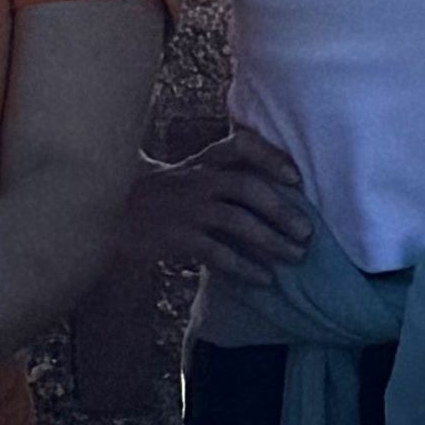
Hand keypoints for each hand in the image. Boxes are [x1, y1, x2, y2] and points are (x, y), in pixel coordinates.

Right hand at [120, 127, 313, 281]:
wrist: (117, 211)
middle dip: (281, 210)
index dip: (271, 158)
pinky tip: (264, 278)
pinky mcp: (177, 237)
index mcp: (206, 160)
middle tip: (307, 233)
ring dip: (270, 241)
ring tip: (294, 257)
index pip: (242, 145)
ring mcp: (188, 208)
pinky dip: (244, 266)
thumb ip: (230, 175)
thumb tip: (287, 193)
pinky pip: (217, 252)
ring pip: (237, 221)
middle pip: (247, 187)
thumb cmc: (171, 193)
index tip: (296, 177)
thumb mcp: (196, 173)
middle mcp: (199, 178)